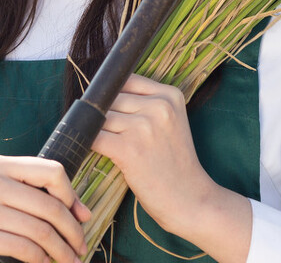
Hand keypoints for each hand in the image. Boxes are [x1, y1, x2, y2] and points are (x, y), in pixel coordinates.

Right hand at [0, 154, 91, 262]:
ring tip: (69, 260)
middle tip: (81, 249)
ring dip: (61, 251)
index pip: (51, 171)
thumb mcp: (13, 198)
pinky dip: (41, 259)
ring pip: (39, 230)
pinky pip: (22, 248)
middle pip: (49, 205)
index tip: (79, 217)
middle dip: (72, 232)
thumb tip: (84, 214)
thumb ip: (45, 198)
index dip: (71, 195)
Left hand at [90, 75, 250, 262]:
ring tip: (111, 147)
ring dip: (96, 132)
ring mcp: (144, 127)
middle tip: (114, 136)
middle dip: (104, 115)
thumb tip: (100, 92)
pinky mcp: (129, 149)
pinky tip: (101, 153)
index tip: (116, 113)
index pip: (124, 80)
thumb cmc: (174, 163)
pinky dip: (90, 145)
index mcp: (170, 94)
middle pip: (110, 99)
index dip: (113, 96)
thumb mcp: (170, 122)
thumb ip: (144, 103)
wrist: (191, 199)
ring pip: (99, 118)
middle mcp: (158, 106)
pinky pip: (94, 137)